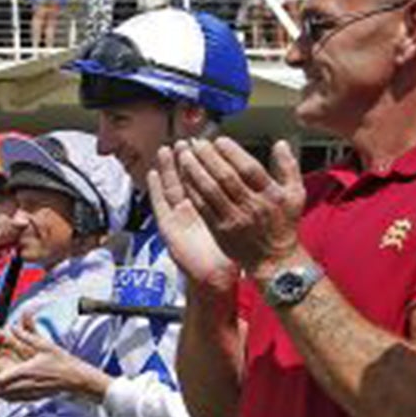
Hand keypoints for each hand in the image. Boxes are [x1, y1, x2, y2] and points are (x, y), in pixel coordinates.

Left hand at [0, 322, 105, 400]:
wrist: (77, 380)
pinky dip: (4, 395)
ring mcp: (27, 394)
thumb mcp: (44, 345)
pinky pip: (12, 399)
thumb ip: (26, 336)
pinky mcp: (32, 398)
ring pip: (3, 396)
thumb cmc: (62, 362)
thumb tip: (12, 326)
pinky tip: (3, 390)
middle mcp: (22, 386)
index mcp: (23, 373)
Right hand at [146, 147, 240, 294]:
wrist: (219, 277)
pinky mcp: (169, 228)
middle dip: (187, 158)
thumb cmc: (235, 251)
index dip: (209, 159)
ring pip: (172, 186)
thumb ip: (252, 200)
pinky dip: (155, 189)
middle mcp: (196, 209)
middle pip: (189, 177)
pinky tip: (152, 174)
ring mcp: (180, 217)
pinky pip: (160, 205)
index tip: (209, 142)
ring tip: (166, 149)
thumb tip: (263, 184)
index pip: (210, 177)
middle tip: (185, 139)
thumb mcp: (248, 221)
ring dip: (168, 167)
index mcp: (215, 204)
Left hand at [167, 139, 304, 278]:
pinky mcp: (220, 230)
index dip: (232, 153)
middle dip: (209, 158)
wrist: (274, 258)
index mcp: (271, 195)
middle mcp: (252, 206)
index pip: (249, 169)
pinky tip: (184, 178)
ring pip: (211, 191)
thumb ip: (288, 167)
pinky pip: (203, 207)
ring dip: (196, 172)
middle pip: (226, 178)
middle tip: (197, 143)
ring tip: (185, 156)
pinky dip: (192, 191)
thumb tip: (279, 143)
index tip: (218, 140)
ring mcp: (234, 219)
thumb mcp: (296, 194)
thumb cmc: (284, 223)